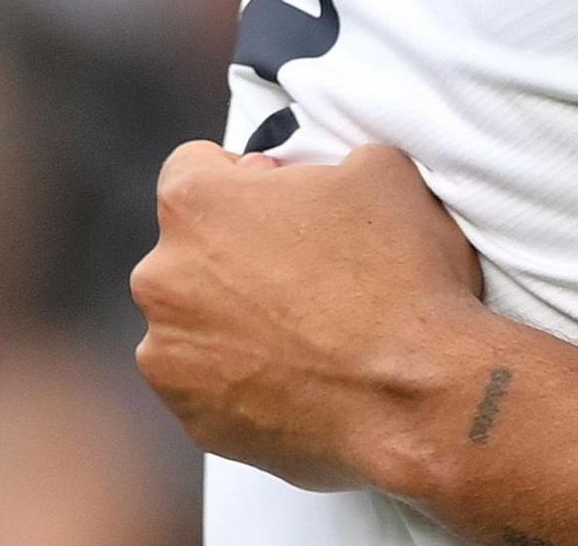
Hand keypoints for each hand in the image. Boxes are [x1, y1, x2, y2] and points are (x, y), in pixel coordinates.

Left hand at [134, 141, 506, 501]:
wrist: (416, 393)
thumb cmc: (402, 276)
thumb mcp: (384, 171)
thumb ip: (323, 161)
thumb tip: (303, 178)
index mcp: (198, 205)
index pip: (192, 167)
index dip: (246, 177)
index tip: (285, 202)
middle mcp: (161, 277)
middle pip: (191, 249)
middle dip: (239, 253)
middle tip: (311, 270)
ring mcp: (168, 354)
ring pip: (194, 321)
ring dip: (237, 319)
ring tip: (312, 332)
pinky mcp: (192, 416)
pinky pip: (210, 384)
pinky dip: (246, 378)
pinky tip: (305, 376)